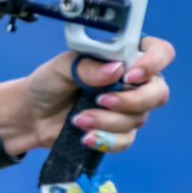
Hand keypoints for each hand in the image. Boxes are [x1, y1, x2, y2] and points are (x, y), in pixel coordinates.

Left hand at [10, 35, 175, 155]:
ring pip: (138, 119)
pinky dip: (106, 139)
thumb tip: (115, 70)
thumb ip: (87, 66)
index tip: (129, 75)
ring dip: (107, 121)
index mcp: (124, 57)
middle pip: (158, 92)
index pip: (159, 53)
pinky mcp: (118, 132)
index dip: (153, 63)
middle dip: (132, 100)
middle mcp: (132, 82)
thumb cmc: (48, 84)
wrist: (32, 115)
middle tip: (102, 100)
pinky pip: (126, 140)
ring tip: (79, 119)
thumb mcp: (62, 67)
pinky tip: (85, 136)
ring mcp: (127, 108)